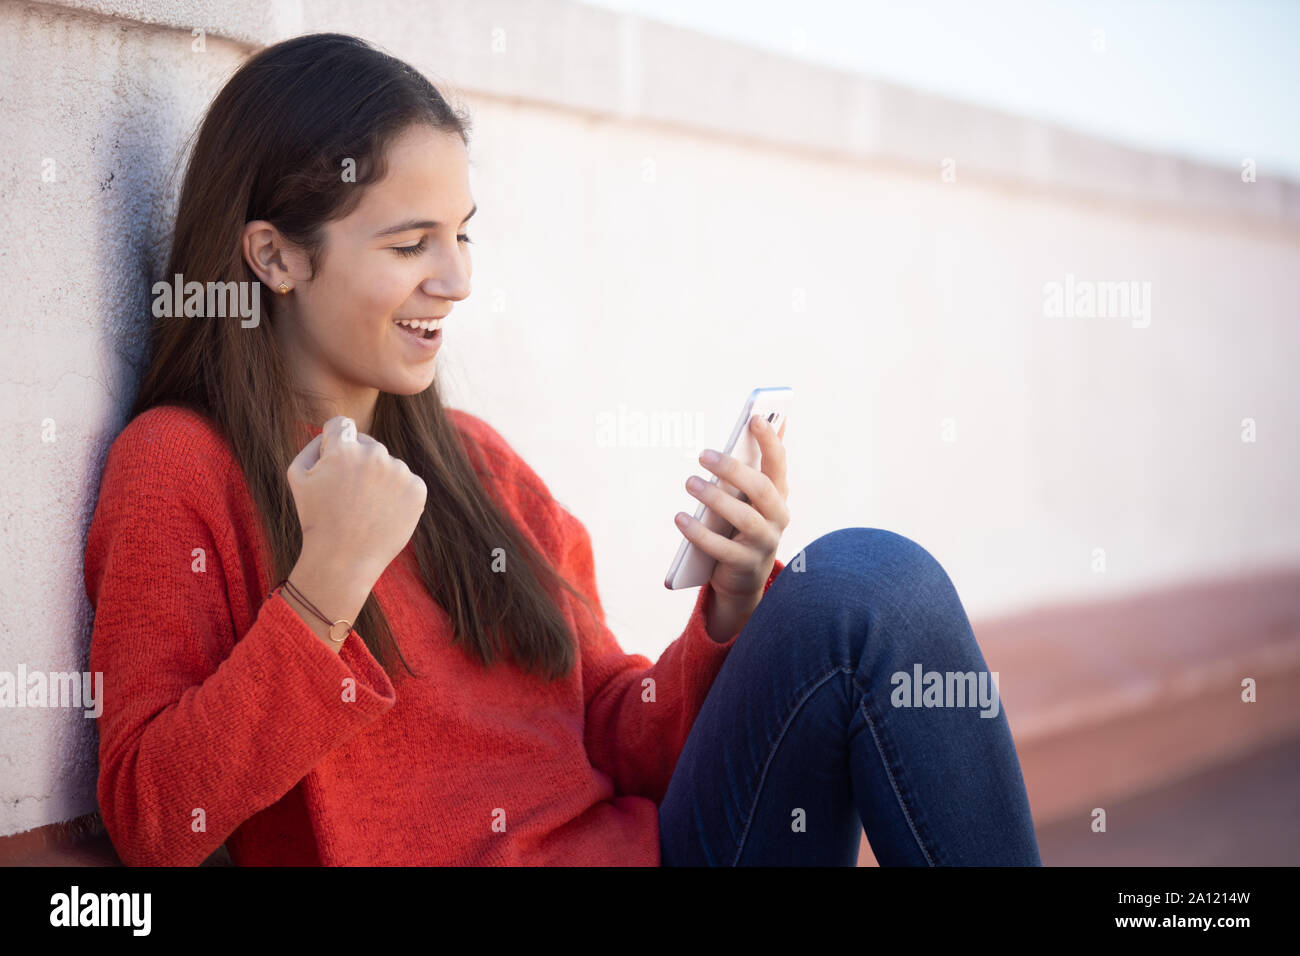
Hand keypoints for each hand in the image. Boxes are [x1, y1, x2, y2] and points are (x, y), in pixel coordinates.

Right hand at [286, 415, 427, 585]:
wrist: (343, 559)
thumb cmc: (316, 518)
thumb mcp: (298, 476)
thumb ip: (314, 444)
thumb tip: (335, 431)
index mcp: (344, 449)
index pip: (342, 425)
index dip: (335, 442)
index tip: (334, 462)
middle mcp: (374, 455)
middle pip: (367, 444)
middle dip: (357, 462)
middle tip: (347, 495)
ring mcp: (399, 472)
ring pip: (388, 464)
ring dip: (379, 479)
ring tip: (365, 508)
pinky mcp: (417, 489)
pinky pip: (406, 481)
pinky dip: (397, 494)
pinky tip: (382, 512)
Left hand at [676, 414, 789, 610]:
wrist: (743, 580)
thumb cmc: (742, 527)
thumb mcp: (748, 499)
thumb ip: (752, 466)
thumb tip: (760, 420)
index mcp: (778, 496)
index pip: (778, 463)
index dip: (770, 440)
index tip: (755, 417)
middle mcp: (778, 518)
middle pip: (761, 488)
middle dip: (733, 469)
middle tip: (703, 454)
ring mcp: (764, 543)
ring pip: (743, 517)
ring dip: (714, 498)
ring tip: (690, 482)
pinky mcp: (745, 565)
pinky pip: (721, 548)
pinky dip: (698, 533)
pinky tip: (679, 518)